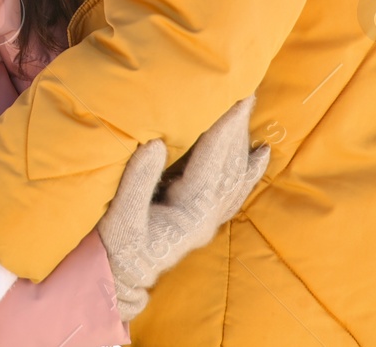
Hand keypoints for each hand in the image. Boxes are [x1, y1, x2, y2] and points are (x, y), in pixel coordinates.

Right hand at [97, 94, 270, 322]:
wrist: (118, 280)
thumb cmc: (116, 249)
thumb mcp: (120, 215)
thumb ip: (137, 180)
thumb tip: (156, 142)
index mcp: (191, 212)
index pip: (214, 161)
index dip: (226, 128)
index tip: (237, 99)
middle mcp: (207, 217)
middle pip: (230, 166)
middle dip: (238, 129)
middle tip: (246, 94)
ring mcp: (207, 221)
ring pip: (234, 177)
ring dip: (242, 144)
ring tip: (250, 115)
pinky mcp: (200, 221)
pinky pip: (233, 191)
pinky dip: (248, 171)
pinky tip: (259, 156)